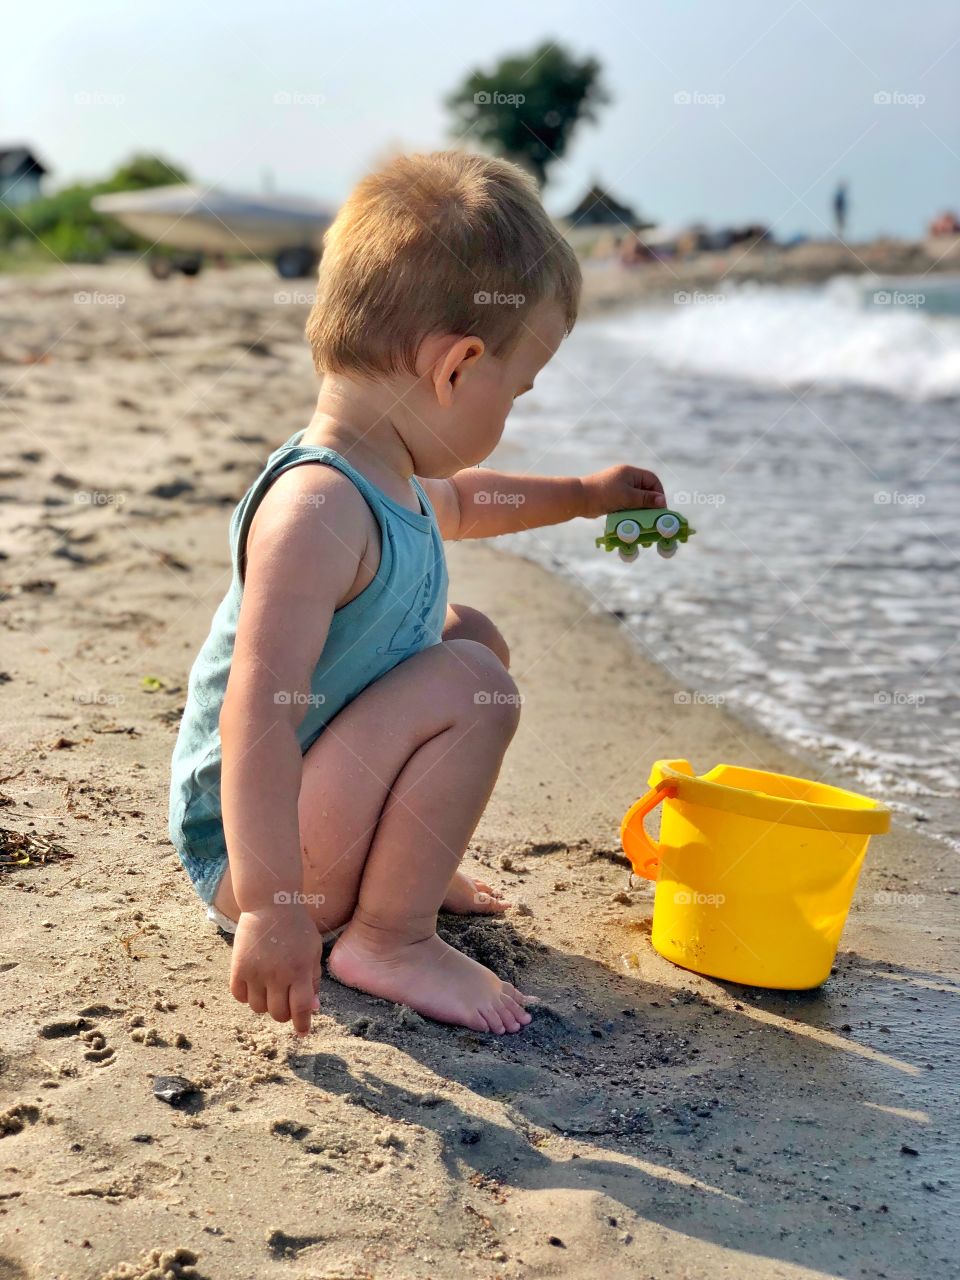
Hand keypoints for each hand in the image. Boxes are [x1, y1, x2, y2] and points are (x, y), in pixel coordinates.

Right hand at [229, 903, 322, 1035]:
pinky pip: (240, 997)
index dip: (302, 1024)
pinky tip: (254, 985)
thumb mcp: (313, 951)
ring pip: (258, 1009)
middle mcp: (277, 975)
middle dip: (284, 1013)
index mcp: (299, 971)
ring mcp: (256, 972)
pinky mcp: (238, 968)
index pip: (301, 1008)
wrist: (270, 905)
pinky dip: (247, 996)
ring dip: (265, 1005)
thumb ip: (314, 980)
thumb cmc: (297, 928)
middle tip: (285, 1002)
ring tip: (269, 989)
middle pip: (278, 1014)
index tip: (302, 1033)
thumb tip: (314, 1008)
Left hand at [581, 465, 665, 518]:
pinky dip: (631, 511)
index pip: (652, 480)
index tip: (661, 507)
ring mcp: (619, 488)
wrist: (578, 499)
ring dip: (640, 509)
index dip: (658, 493)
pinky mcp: (613, 497)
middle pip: (645, 490)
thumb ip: (645, 499)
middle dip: (650, 503)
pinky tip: (632, 520)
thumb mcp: (627, 497)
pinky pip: (627, 504)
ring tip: (644, 521)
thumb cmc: (603, 494)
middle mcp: (626, 478)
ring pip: (636, 498)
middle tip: (654, 517)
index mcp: (630, 473)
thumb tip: (662, 501)